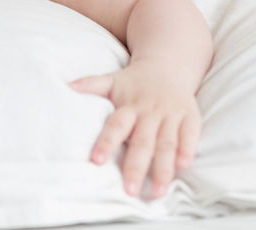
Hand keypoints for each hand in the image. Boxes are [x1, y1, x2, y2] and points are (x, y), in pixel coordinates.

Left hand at [67, 62, 200, 199]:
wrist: (168, 65)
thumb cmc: (134, 81)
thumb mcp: (112, 80)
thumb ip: (90, 85)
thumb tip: (64, 86)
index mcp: (129, 106)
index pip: (115, 125)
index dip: (106, 142)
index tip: (96, 161)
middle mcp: (149, 112)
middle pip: (142, 142)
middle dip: (136, 167)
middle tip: (128, 190)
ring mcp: (171, 115)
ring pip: (167, 144)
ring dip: (163, 168)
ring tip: (156, 191)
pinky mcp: (190, 117)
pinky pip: (190, 134)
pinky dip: (188, 149)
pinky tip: (183, 166)